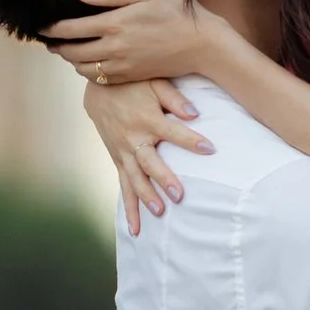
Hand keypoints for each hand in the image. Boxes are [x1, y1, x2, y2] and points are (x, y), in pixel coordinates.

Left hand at [48, 0, 218, 87]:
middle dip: (58, 47)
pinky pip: (100, 79)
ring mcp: (122, 66)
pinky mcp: (130, 77)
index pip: (71, 29)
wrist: (202, 45)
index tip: (42, 27)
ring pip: (84, 69)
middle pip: (72, 52)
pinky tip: (89, 63)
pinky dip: (89, 71)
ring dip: (71, 61)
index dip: (52, 29)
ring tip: (67, 52)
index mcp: (114, 24)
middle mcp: (114, 48)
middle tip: (50, 42)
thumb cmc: (175, 12)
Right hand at [80, 77, 211, 232]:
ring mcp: (123, 152)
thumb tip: (194, 113)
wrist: (99, 86)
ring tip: (159, 212)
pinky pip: (123, 185)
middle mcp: (133, 138)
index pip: (173, 132)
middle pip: (150, 162)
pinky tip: (135, 227)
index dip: (191, 140)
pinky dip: (128, 207)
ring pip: (134, 178)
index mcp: (147, 118)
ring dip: (146, 196)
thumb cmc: (133, 84)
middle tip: (179, 195)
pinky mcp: (117, 159)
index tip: (210, 149)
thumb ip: (174, 98)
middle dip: (164, 179)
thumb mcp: (154, 82)